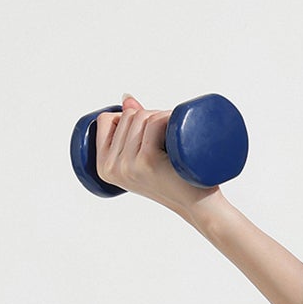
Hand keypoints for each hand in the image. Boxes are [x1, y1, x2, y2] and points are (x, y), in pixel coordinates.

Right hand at [93, 92, 218, 218]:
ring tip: (176, 137)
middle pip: (127, 116)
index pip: (106, 120)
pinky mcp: (147, 161)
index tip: (148, 128)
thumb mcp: (146, 157)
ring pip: (142, 116)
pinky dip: (169, 119)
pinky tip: (177, 132)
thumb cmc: (175, 180)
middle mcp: (111, 168)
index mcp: (104, 168)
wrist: (199, 205)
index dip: (128, 114)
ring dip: (163, 116)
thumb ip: (133, 129)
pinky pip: (155, 123)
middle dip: (151, 115)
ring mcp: (128, 165)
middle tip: (169, 136)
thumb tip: (127, 98)